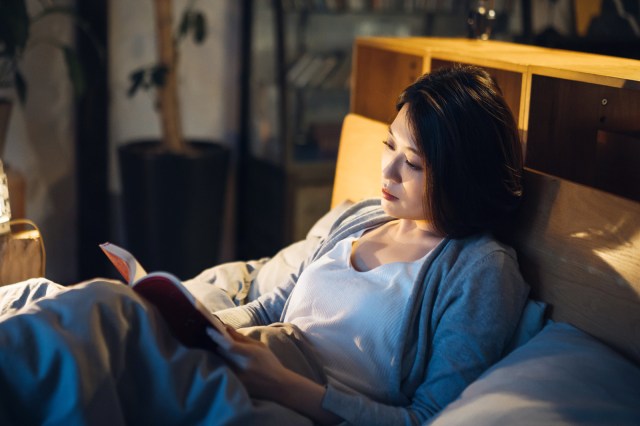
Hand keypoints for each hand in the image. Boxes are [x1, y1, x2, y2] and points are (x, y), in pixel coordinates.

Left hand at [208, 326, 340, 424]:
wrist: (279, 386)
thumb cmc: (269, 363)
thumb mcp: (259, 347)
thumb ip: (242, 338)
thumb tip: (226, 328)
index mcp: (250, 355)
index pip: (229, 345)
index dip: (216, 337)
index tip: (207, 329)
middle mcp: (242, 367)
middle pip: (221, 353)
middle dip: (214, 344)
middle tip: (207, 335)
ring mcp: (238, 379)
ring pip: (220, 363)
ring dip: (216, 355)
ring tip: (210, 346)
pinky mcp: (236, 386)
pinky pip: (223, 373)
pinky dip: (220, 365)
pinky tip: (217, 360)